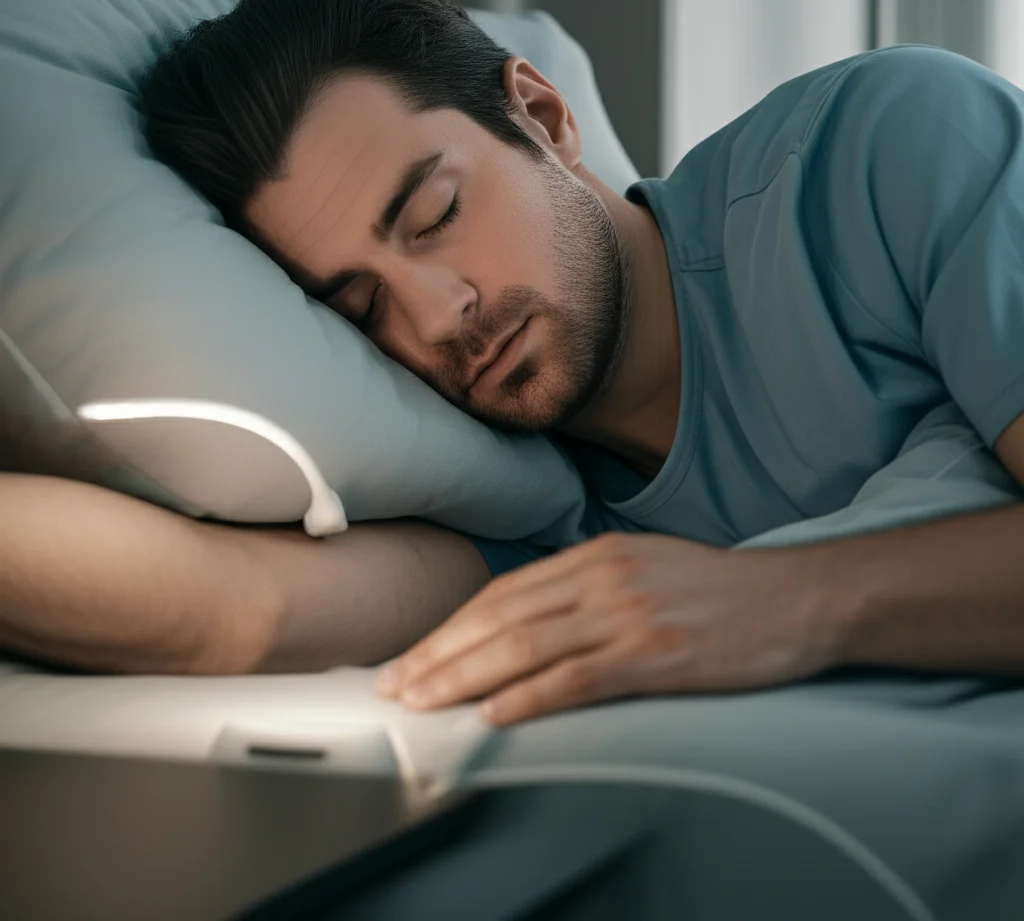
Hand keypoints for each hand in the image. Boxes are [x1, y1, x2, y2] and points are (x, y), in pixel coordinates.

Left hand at [375, 532, 841, 723]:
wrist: (796, 598)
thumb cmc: (721, 591)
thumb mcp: (645, 568)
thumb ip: (589, 587)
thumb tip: (532, 621)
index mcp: (596, 555)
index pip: (504, 593)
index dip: (452, 626)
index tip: (415, 655)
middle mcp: (603, 577)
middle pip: (502, 618)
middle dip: (441, 654)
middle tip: (398, 684)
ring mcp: (628, 612)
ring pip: (527, 645)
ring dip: (466, 677)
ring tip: (426, 702)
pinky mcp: (656, 653)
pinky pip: (578, 677)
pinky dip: (530, 696)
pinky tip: (495, 713)